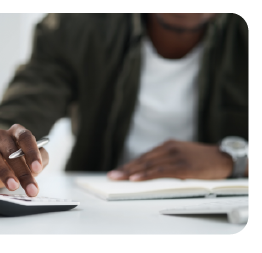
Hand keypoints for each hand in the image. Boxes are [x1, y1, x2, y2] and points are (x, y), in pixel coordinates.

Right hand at [0, 124, 48, 196]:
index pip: (26, 138)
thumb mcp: (33, 161)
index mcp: (19, 133)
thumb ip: (41, 159)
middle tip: (29, 187)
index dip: (32, 153)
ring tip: (13, 185)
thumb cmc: (19, 162)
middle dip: (22, 171)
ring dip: (4, 171)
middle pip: (12, 150)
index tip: (37, 168)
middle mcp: (3, 135)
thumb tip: (41, 163)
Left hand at [107, 140, 232, 180]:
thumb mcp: (182, 155)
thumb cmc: (202, 159)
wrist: (224, 158)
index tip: (117, 171)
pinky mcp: (182, 166)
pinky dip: (146, 175)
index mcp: (167, 146)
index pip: (144, 157)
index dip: (129, 165)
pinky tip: (136, 179)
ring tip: (118, 178)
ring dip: (131, 172)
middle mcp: (168, 148)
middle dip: (125, 169)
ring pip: (148, 165)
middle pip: (142, 160)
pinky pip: (160, 171)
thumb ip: (166, 161)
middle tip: (111, 176)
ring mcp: (175, 156)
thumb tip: (149, 172)